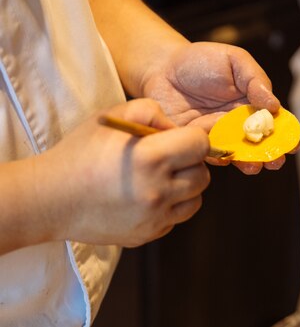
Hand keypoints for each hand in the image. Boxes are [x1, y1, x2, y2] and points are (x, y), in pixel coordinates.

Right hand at [39, 98, 210, 246]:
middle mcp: (157, 190)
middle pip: (203, 175)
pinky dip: (169, 207)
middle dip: (190, 163)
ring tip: (160, 178)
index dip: (192, 138)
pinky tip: (146, 196)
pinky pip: (176, 218)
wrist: (49, 199)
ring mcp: (154, 217)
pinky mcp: (148, 234)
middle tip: (168, 158)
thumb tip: (178, 128)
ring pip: (196, 199)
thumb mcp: (113, 116)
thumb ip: (152, 112)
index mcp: (151, 158)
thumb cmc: (80, 153)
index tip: (176, 139)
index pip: (201, 145)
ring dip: (185, 187)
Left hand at [141, 41, 288, 174]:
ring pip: (237, 153)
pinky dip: (219, 159)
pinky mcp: (196, 142)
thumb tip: (274, 105)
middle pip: (260, 143)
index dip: (286, 134)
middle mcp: (237, 123)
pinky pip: (210, 155)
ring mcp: (217, 135)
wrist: (162, 67)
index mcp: (252, 104)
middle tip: (275, 161)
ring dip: (248, 162)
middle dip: (270, 155)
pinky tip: (225, 158)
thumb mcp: (235, 60)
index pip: (274, 122)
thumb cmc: (200, 60)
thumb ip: (255, 80)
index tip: (293, 144)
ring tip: (254, 165)